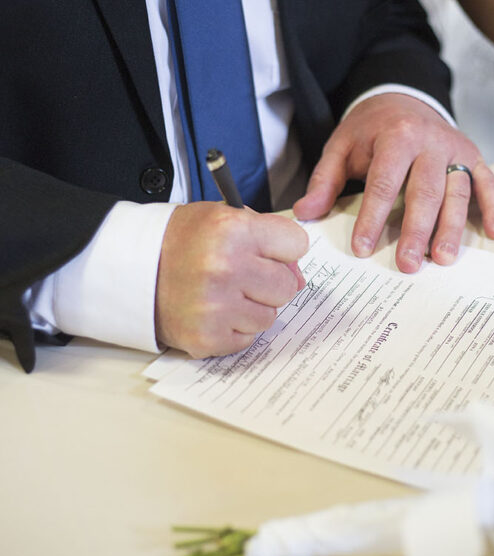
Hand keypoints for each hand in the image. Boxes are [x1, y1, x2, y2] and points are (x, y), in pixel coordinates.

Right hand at [155, 202, 308, 357]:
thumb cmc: (183, 240)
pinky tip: (212, 311)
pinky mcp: (206, 337)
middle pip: (287, 286)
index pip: (297, 244)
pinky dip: (233, 328)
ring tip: (222, 293)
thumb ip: (267, 238)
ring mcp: (216, 307)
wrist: (132, 268)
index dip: (283, 249)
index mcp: (233, 230)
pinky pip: (246, 339)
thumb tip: (299, 277)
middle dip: (269, 283)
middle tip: (241, 275)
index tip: (267, 251)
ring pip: (269, 317)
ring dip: (251, 308)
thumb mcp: (223, 217)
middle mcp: (226, 268)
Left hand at [293, 93, 493, 272]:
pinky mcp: (473, 156)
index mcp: (397, 135)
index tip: (363, 249)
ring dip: (452, 228)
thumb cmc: (370, 129)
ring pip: (457, 192)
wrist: (402, 97)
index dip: (373, 218)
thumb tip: (306, 213)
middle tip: (409, 264)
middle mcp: (431, 141)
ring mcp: (455, 149)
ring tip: (444, 258)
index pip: (384, 183)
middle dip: (416, 230)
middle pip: (425, 192)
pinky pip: (487, 183)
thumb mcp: (341, 145)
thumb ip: (325, 179)